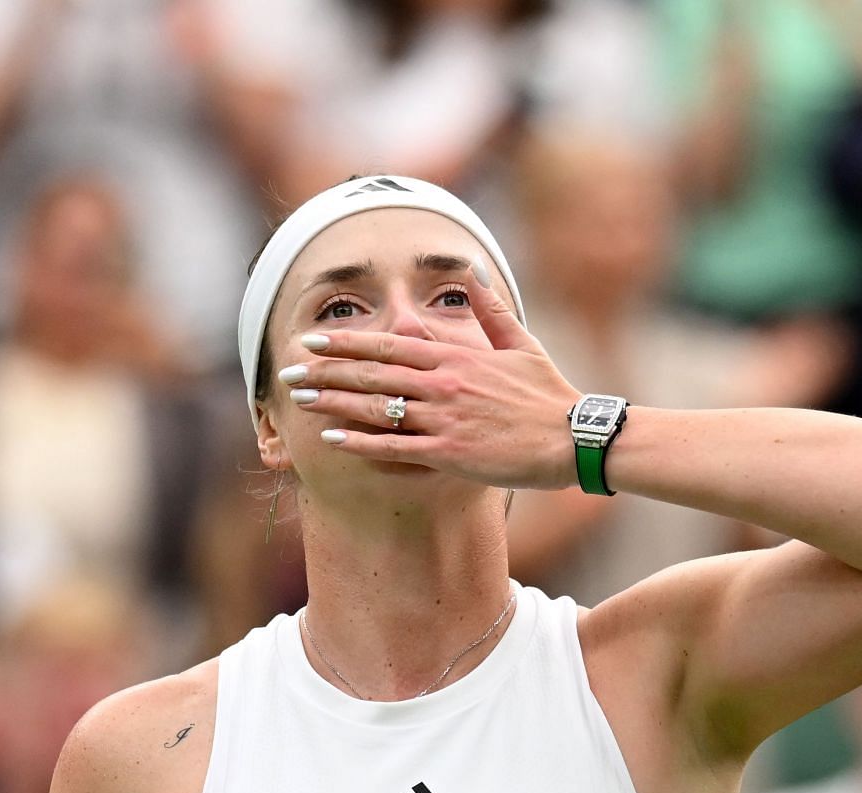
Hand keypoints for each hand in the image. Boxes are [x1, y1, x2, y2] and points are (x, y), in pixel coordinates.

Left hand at [288, 269, 582, 490]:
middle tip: (288, 369)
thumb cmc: (549, 394)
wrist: (573, 437)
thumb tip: (471, 270)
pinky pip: (395, 447)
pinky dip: (361, 443)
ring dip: (333, 402)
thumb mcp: (520, 343)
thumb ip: (490, 309)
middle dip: (325, 370)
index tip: (313, 340)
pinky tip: (332, 439)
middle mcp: (443, 384)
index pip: (389, 345)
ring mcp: (444, 419)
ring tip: (299, 399)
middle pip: (372, 374)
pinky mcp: (450, 453)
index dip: (346, 343)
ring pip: (376, 408)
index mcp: (456, 357)